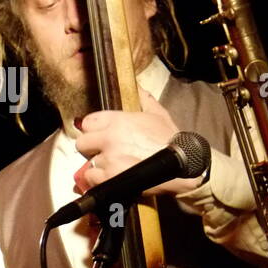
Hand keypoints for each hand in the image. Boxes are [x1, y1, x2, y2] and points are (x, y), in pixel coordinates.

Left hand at [74, 90, 204, 196]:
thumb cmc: (172, 141)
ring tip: (113, 167)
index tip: (100, 135)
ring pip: (88, 163)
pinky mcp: (111, 178)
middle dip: (92, 148)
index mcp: (118, 120)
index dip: (94, 130)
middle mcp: (110, 138)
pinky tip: (111, 178)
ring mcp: (109, 159)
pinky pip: (91, 178)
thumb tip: (138, 87)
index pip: (88, 122)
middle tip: (104, 152)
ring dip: (99, 166)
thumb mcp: (159, 115)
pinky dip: (99, 180)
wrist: (184, 165)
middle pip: (83, 143)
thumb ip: (144, 99)